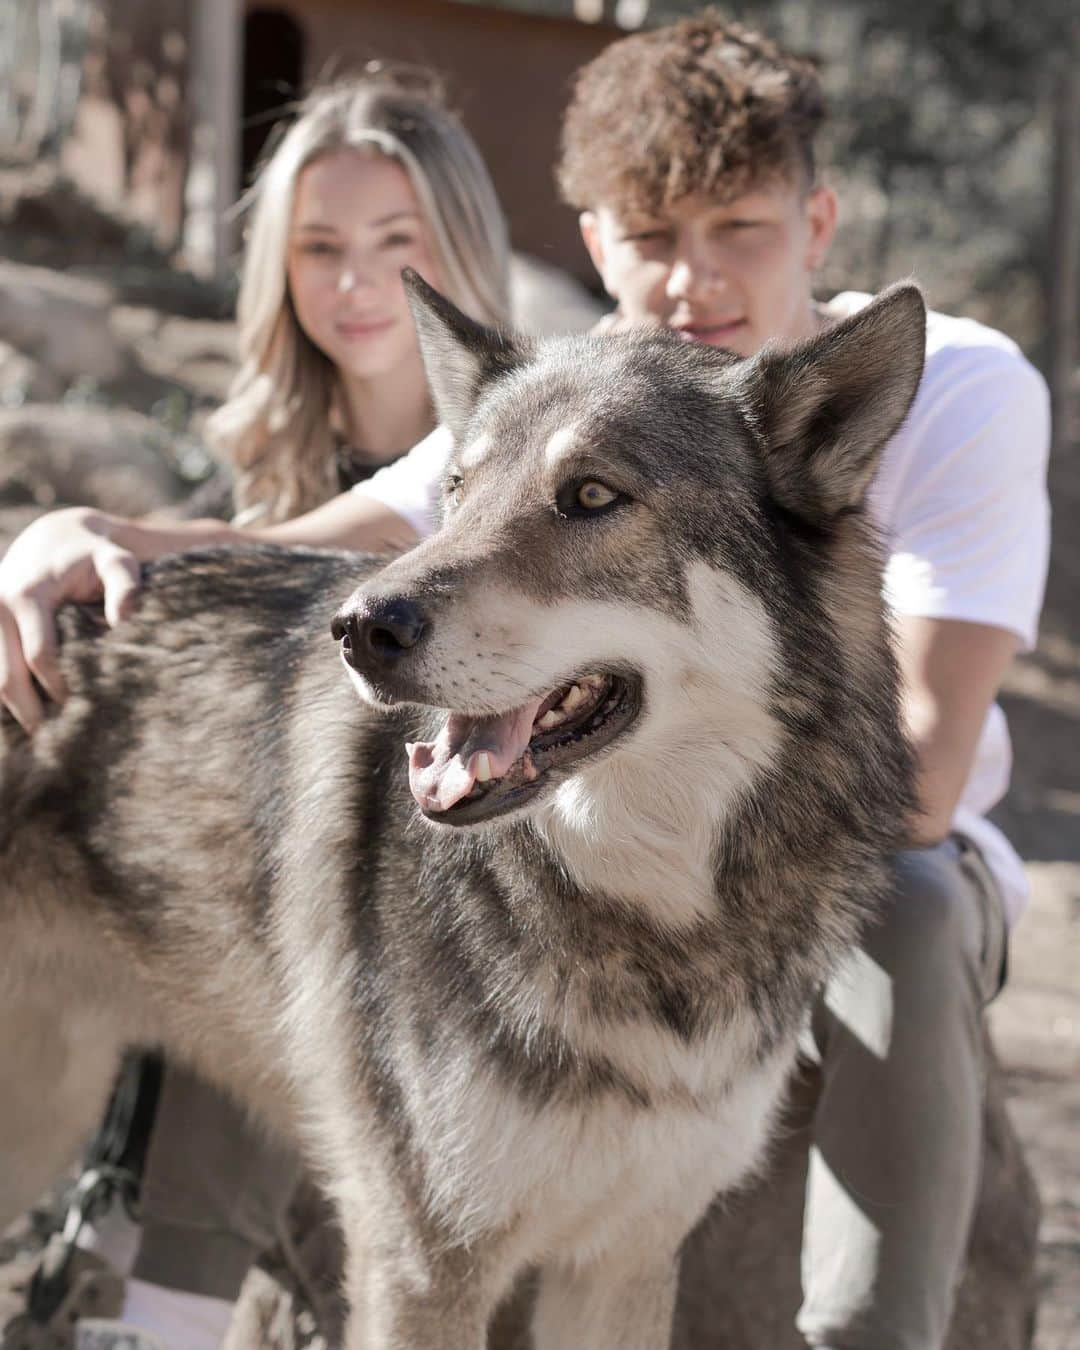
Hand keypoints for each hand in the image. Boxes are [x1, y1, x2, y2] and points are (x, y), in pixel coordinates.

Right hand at [0, 507, 140, 731]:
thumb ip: (126, 589)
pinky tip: (29, 717)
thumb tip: (124, 627)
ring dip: (15, 709)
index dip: (61, 688)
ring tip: (45, 737)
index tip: (86, 712)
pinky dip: (6, 695)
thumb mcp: (117, 561)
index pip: (40, 657)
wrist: (54, 537)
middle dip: (31, 712)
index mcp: (26, 595)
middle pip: (6, 677)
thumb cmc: (94, 554)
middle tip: (60, 743)